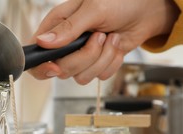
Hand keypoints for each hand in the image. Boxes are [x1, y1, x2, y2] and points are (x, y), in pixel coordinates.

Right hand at [29, 0, 179, 83]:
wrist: (146, 9)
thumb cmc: (120, 0)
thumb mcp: (93, 9)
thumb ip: (68, 28)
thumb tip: (43, 41)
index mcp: (57, 27)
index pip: (36, 55)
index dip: (42, 66)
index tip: (55, 67)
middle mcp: (65, 45)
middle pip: (62, 70)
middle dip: (85, 57)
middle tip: (98, 37)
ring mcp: (81, 56)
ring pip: (81, 77)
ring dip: (102, 59)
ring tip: (109, 38)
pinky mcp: (96, 64)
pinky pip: (99, 76)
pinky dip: (112, 62)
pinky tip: (115, 45)